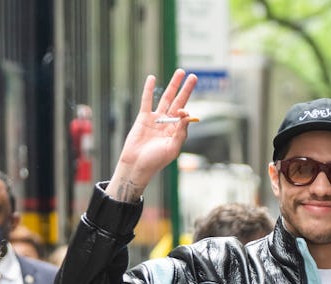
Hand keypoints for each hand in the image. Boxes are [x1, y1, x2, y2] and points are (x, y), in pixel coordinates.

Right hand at [107, 70, 197, 201]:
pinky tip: (152, 78)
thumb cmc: (155, 161)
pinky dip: (149, 89)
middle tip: (193, 76)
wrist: (137, 165)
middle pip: (178, 102)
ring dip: (173, 85)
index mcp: (176, 132)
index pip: (184, 116)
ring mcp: (155, 119)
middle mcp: (167, 124)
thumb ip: (181, 132)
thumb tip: (187, 115)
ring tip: (180, 72)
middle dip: (185, 89)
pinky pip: (147, 100)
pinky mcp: (143, 117)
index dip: (184, 110)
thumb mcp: (172, 149)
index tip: (182, 111)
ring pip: (166, 98)